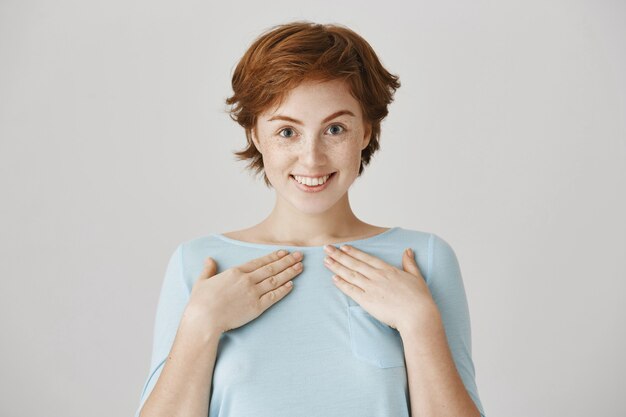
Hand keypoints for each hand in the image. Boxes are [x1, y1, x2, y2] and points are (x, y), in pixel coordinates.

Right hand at [185, 250, 303, 333]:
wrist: (204, 320)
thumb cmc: (200, 302)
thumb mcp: (202, 281)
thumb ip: (208, 269)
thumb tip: (209, 259)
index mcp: (235, 272)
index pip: (259, 261)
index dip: (273, 256)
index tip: (284, 252)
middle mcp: (247, 280)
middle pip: (271, 268)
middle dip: (287, 261)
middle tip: (300, 255)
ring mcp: (253, 293)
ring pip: (275, 280)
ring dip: (289, 273)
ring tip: (300, 267)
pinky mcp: (256, 307)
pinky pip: (274, 297)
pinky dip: (283, 290)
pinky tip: (292, 285)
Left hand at [323, 244, 439, 334]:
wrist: (417, 315)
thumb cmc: (420, 299)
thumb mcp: (417, 277)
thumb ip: (410, 263)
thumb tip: (408, 250)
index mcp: (388, 270)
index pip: (367, 258)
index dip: (354, 252)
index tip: (343, 247)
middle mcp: (377, 276)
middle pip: (354, 263)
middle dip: (339, 255)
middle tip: (327, 248)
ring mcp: (371, 288)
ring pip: (350, 274)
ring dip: (337, 267)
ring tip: (326, 260)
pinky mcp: (367, 301)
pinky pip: (351, 290)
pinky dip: (342, 283)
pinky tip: (333, 278)